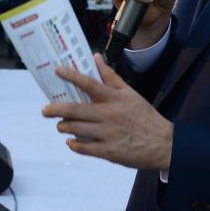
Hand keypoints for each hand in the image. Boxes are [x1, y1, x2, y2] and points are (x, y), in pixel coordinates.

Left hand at [41, 55, 173, 171]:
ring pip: (76, 129)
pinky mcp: (108, 152)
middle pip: (75, 110)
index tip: (57, 70)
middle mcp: (109, 115)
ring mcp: (108, 134)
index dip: (72, 76)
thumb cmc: (145, 117)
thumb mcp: (131, 93)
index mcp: (115, 99)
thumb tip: (95, 57)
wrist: (164, 144)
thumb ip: (111, 77)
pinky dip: (74, 144)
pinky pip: (84, 148)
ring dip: (64, 127)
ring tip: (61, 125)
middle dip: (56, 110)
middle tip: (45, 110)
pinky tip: (71, 141)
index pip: (89, 84)